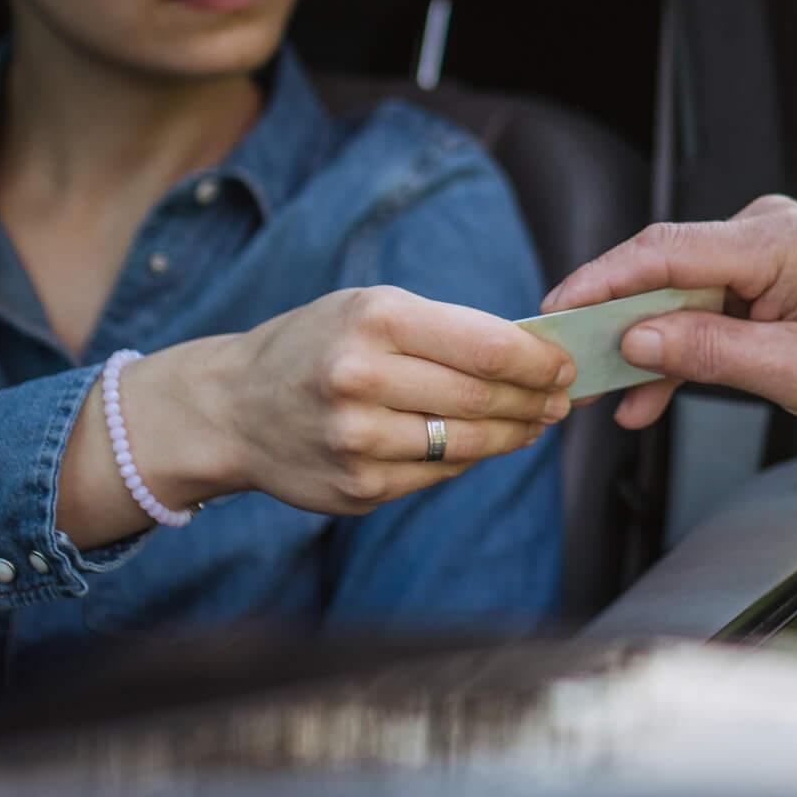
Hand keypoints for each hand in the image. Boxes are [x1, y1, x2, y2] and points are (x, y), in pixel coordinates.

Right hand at [133, 286, 575, 516]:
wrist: (231, 407)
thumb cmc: (318, 345)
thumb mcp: (371, 310)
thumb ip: (448, 329)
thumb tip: (535, 357)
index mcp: (374, 321)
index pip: (488, 348)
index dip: (540, 362)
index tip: (565, 366)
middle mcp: (361, 379)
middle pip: (485, 397)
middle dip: (535, 400)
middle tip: (560, 401)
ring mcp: (357, 439)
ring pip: (469, 443)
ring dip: (514, 435)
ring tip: (533, 422)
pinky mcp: (358, 487)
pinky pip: (438, 474)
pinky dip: (467, 459)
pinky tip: (477, 445)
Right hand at [541, 197, 796, 431]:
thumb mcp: (796, 370)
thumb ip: (713, 353)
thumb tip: (638, 340)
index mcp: (778, 242)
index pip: (668, 250)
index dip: (604, 279)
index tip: (560, 309)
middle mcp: (763, 231)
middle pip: (662, 269)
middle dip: (612, 317)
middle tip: (566, 360)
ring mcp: (759, 251)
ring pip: (675, 293)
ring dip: (642, 343)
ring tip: (603, 393)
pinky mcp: (757, 275)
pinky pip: (700, 306)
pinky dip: (675, 348)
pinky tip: (646, 394)